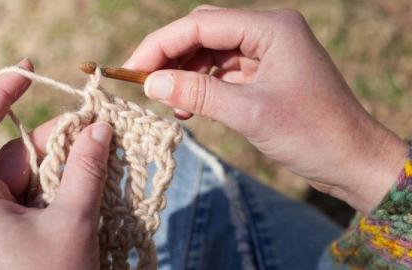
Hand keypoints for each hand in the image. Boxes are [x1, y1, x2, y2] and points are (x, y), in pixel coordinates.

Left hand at [0, 59, 111, 269]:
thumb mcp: (73, 221)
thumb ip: (85, 169)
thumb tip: (100, 128)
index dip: (2, 93)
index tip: (30, 71)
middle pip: (14, 152)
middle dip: (57, 139)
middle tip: (99, 131)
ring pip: (30, 172)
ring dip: (65, 163)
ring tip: (101, 158)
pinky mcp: (14, 229)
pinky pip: (37, 193)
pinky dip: (63, 184)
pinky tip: (90, 181)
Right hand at [125, 5, 407, 212]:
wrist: (351, 160)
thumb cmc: (311, 134)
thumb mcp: (249, 113)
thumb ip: (197, 93)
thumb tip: (151, 83)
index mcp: (270, 28)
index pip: (201, 24)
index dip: (161, 45)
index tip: (132, 70)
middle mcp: (268, 32)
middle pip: (203, 33)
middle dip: (170, 57)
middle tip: (141, 83)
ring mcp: (266, 52)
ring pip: (211, 53)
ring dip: (185, 74)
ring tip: (166, 100)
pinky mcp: (265, 73)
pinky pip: (223, 72)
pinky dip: (202, 87)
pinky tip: (187, 108)